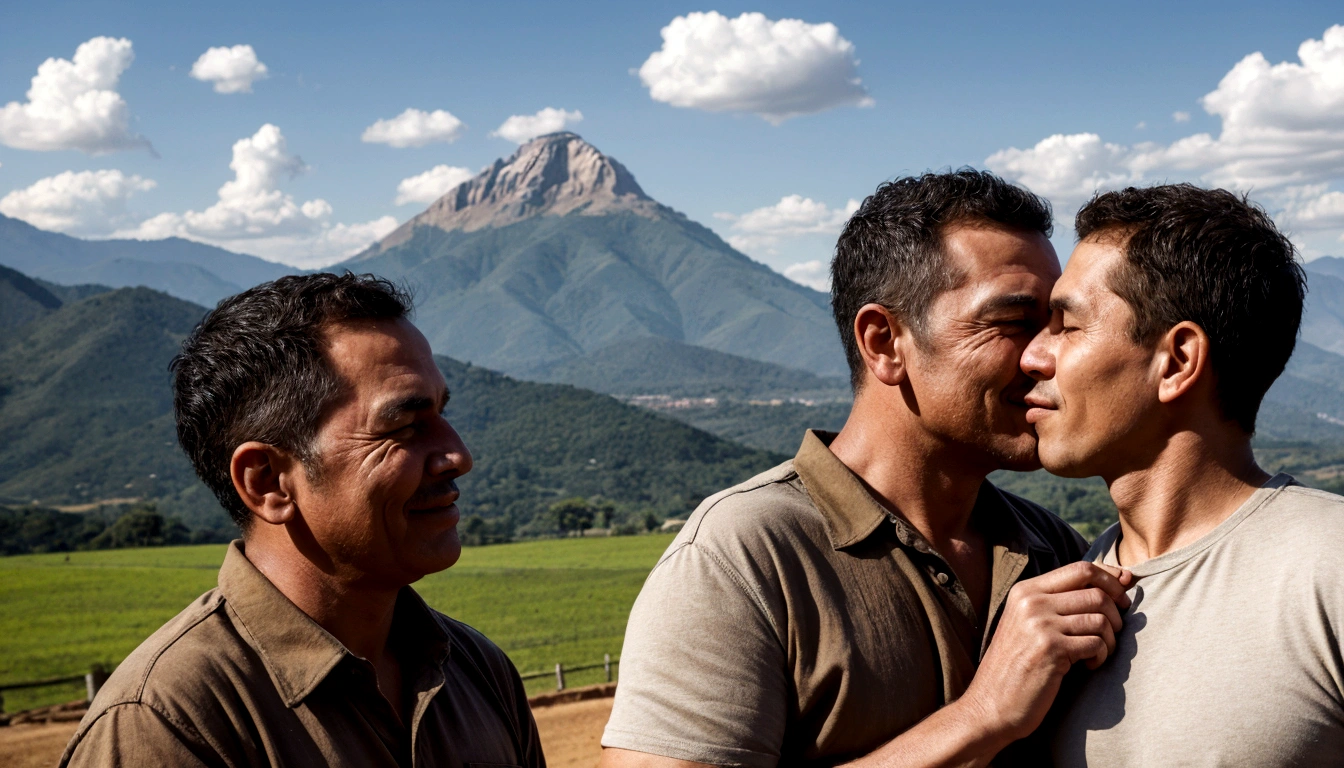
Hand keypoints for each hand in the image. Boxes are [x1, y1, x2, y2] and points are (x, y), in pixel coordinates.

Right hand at [958, 561, 1132, 746]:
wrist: (990, 704)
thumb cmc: (1018, 665)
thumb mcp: (1030, 623)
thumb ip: (1062, 602)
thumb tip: (1121, 578)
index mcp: (1025, 590)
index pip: (1082, 569)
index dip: (1111, 578)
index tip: (1124, 595)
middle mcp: (1031, 602)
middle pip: (1096, 593)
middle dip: (1116, 614)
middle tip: (1111, 634)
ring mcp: (1039, 624)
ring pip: (1100, 618)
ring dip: (1109, 639)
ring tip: (1097, 653)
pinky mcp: (1050, 649)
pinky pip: (1096, 643)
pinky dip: (1100, 656)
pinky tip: (1088, 666)